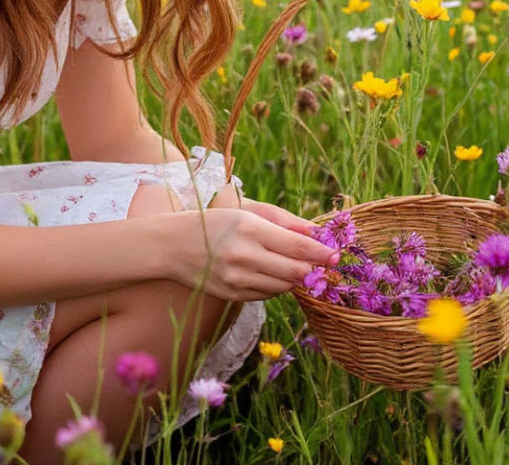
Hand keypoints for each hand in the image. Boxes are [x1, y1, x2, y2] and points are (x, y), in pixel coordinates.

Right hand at [170, 204, 337, 302]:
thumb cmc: (214, 222)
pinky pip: (267, 294)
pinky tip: (270, 272)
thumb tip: (316, 234)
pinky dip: (275, 285)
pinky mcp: (232, 295)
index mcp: (249, 229)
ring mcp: (237, 279)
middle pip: (295, 271)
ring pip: (284, 286)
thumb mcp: (247, 213)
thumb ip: (284, 223)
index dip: (321, 253)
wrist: (172, 245)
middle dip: (314, 269)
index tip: (336, 255)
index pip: (297, 247)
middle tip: (325, 265)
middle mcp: (243, 256)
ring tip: (295, 266)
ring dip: (295, 277)